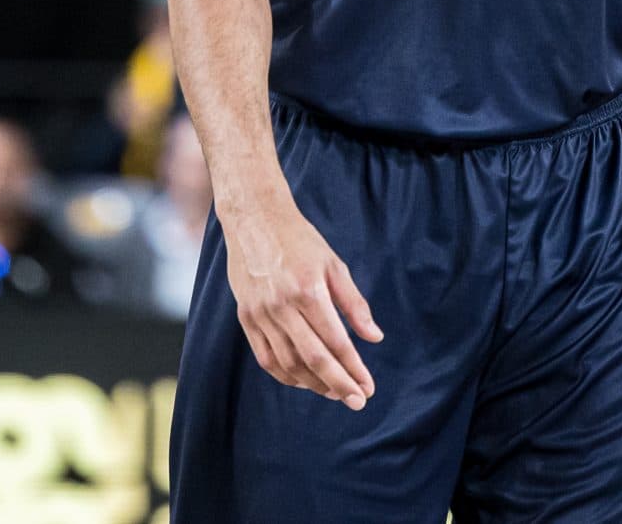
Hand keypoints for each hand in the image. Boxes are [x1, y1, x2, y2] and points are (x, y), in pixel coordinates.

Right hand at [224, 195, 382, 408]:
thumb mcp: (334, 265)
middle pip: (313, 358)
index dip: (353, 368)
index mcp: (308, 290)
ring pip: (288, 363)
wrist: (255, 220)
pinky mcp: (246, 318)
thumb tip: (375, 337)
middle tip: (357, 401)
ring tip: (335, 393)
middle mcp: (282, 306)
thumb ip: (354, 304)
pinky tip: (305, 381)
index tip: (368, 387)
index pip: (335, 342)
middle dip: (338, 384)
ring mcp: (261, 314)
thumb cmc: (301, 241)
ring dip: (314, 384)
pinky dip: (286, 375)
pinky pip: (266, 358)